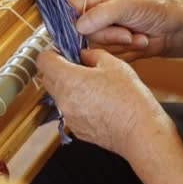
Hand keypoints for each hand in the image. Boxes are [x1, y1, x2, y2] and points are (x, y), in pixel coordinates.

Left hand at [36, 48, 172, 156]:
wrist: (139, 132)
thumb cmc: (129, 98)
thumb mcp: (113, 65)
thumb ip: (93, 55)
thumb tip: (84, 54)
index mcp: (68, 79)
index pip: (43, 61)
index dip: (52, 53)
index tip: (64, 52)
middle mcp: (63, 100)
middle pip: (47, 78)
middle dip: (58, 69)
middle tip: (79, 66)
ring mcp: (68, 117)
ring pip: (59, 96)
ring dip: (68, 87)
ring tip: (93, 85)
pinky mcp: (76, 129)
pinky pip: (70, 111)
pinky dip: (77, 104)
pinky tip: (98, 102)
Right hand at [68, 0, 182, 59]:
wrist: (174, 29)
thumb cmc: (154, 8)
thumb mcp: (127, 5)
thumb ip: (102, 14)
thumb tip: (78, 26)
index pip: (69, 8)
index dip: (71, 21)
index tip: (81, 31)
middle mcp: (93, 12)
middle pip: (81, 32)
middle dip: (107, 34)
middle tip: (126, 31)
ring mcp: (100, 31)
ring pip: (94, 45)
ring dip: (118, 43)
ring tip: (135, 34)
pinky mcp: (108, 47)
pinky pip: (104, 55)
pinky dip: (123, 52)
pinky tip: (136, 43)